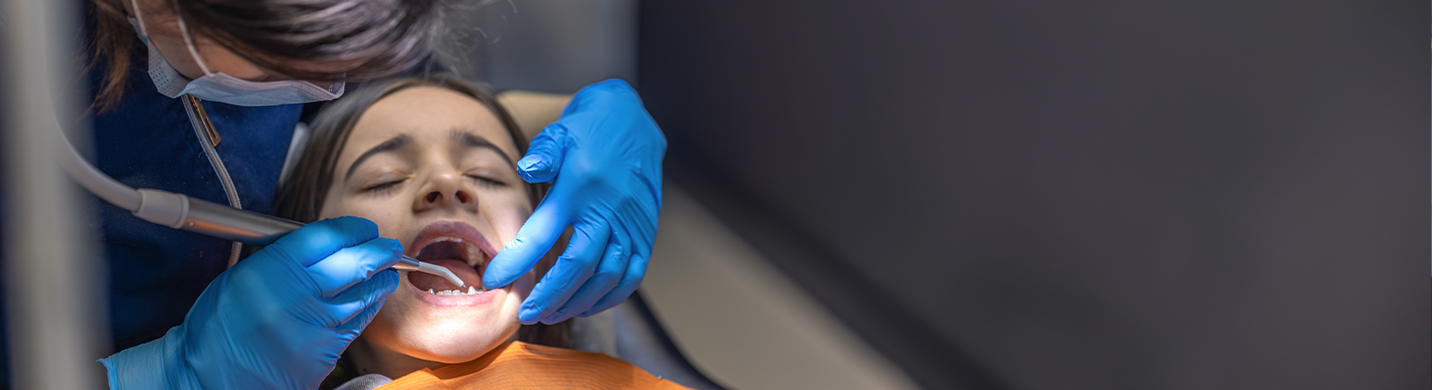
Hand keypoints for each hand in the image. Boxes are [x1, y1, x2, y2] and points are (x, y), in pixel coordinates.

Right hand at [99, 217, 400, 389]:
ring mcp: (314, 328)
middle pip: (354, 263)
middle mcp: (295, 299)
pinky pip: (358, 321)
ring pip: (364, 294)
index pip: (324, 238)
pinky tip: (373, 295)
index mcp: (268, 272)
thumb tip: (325, 240)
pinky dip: (370, 304)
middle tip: (388, 245)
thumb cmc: (221, 326)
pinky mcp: (325, 353)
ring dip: (382, 277)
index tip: (363, 228)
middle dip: (379, 250)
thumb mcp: (241, 276)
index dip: (352, 229)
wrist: (212, 378)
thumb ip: (283, 256)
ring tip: (389, 268)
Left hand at [482, 79, 664, 324]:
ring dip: (579, 301)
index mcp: (580, 187)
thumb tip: (526, 170)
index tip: (495, 280)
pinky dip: (610, 297)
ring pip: (608, 276)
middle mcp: (609, 210)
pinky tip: (587, 305)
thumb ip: (542, 153)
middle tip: (527, 313)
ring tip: (551, 314)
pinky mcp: (646, 233)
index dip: (518, 260)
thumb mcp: (559, 132)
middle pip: (580, 265)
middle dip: (551, 295)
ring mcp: (632, 224)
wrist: (634, 123)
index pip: (545, 232)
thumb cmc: (588, 131)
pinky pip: (633, 275)